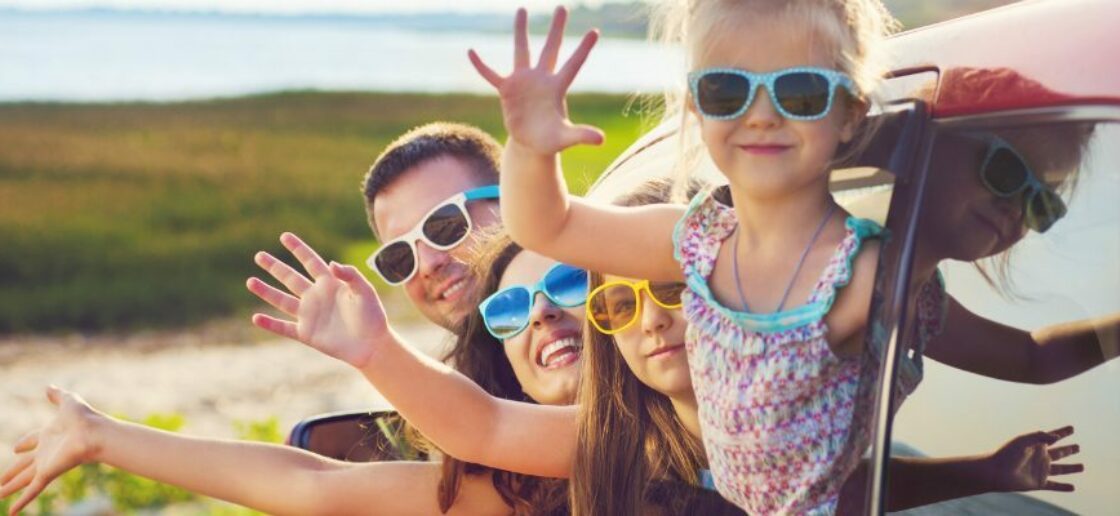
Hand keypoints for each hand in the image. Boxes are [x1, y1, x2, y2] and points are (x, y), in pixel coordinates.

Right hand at [0, 386, 101, 515]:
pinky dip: (22, 502)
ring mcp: (46, 464)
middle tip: (0, 481)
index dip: (24, 442)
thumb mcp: (67, 401)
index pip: (31, 440)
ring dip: (9, 488)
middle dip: (11, 473)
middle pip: (23, 465)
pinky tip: (11, 513)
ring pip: (23, 480)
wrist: (95, 432)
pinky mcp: (48, 473)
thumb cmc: (85, 417)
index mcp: (49, 435)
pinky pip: (32, 490)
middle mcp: (46, 452)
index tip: (16, 446)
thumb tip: (48, 386)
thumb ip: (57, 395)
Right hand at [247, 232, 389, 368]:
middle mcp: (316, 296)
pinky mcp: (307, 333)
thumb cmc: (372, 316)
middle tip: (259, 255)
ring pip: (282, 300)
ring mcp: (309, 315)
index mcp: (330, 284)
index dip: (298, 249)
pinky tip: (256, 317)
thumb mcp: (365, 291)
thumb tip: (331, 263)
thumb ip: (350, 275)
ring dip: (266, 291)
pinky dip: (270, 324)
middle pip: (290, 278)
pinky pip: (284, 327)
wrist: (371, 345)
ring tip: (250, 281)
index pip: (311, 262)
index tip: (285, 236)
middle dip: (275, 267)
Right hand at [469, 6, 603, 154]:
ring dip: (521, 31)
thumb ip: (581, 135)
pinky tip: (471, 52)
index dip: (583, 49)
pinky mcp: (507, 90)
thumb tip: (601, 140)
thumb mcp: (565, 138)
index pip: (573, 64)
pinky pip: (491, 75)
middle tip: (562, 7)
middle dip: (556, 29)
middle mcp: (541, 79)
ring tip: (522, 9)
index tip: (595, 32)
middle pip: (550, 49)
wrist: (531, 144)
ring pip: (522, 51)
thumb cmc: (550, 140)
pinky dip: (481, 65)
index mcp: (557, 88)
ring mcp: (523, 82)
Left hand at [986, 425, 1082, 491]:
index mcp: (1036, 445)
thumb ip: (1040, 436)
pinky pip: (1055, 486)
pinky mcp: (1039, 483)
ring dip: (1071, 468)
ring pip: (1061, 469)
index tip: (1072, 428)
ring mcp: (1040, 471)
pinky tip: (1073, 487)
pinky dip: (1064, 487)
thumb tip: (1057, 437)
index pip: (1053, 437)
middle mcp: (1040, 457)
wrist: (996, 472)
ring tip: (1082, 466)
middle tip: (1078, 447)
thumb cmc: (1007, 454)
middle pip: (1059, 453)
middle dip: (1068, 450)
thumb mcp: (1023, 440)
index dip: (1063, 432)